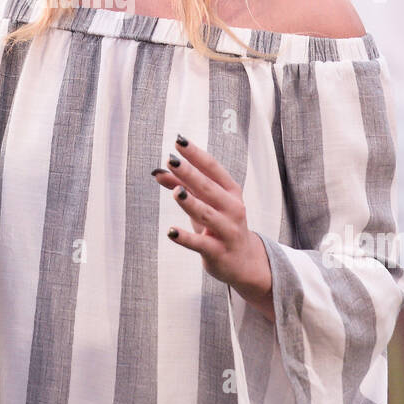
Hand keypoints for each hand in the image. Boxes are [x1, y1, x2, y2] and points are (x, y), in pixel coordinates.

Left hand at [153, 134, 273, 320]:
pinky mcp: (218, 252)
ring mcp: (227, 230)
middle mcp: (232, 208)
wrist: (245, 262)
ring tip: (176, 191)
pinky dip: (186, 238)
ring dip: (191, 203)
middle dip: (190, 173)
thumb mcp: (204, 204)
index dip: (196, 155)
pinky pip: (200, 244)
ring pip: (206, 214)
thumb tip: (157, 171)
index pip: (213, 169)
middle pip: (209, 188)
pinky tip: (171, 232)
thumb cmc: (221, 225)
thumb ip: (183, 187)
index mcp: (231, 192)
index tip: (179, 142)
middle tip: (171, 160)